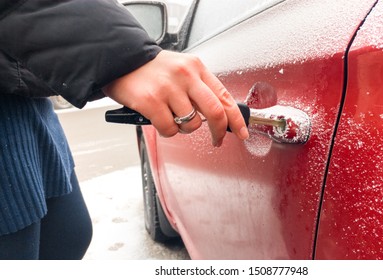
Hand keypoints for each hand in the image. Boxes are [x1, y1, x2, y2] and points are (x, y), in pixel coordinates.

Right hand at [103, 50, 248, 146]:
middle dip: (219, 132)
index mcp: (196, 68)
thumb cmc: (151, 69)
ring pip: (191, 124)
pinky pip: (169, 129)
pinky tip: (158, 119)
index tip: (242, 131)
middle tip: (217, 139)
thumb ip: (199, 89)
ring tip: (172, 117)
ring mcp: (168, 88)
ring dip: (184, 129)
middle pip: (215, 112)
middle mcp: (185, 76)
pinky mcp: (151, 101)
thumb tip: (219, 115)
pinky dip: (167, 131)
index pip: (225, 96)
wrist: (119, 59)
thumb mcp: (181, 70)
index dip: (237, 119)